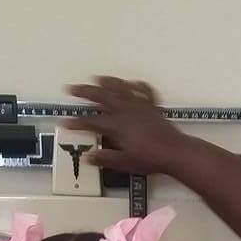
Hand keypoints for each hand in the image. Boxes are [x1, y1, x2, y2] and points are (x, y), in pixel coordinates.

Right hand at [64, 77, 179, 176]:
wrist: (174, 152)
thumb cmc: (150, 158)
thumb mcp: (124, 163)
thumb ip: (105, 158)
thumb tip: (89, 157)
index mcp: (117, 125)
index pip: (92, 122)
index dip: (77, 122)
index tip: (66, 122)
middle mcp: (126, 111)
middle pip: (101, 96)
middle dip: (85, 92)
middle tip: (72, 88)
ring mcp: (139, 106)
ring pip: (120, 89)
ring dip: (108, 82)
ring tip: (98, 78)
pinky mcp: (152, 107)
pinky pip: (143, 91)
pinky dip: (137, 86)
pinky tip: (132, 83)